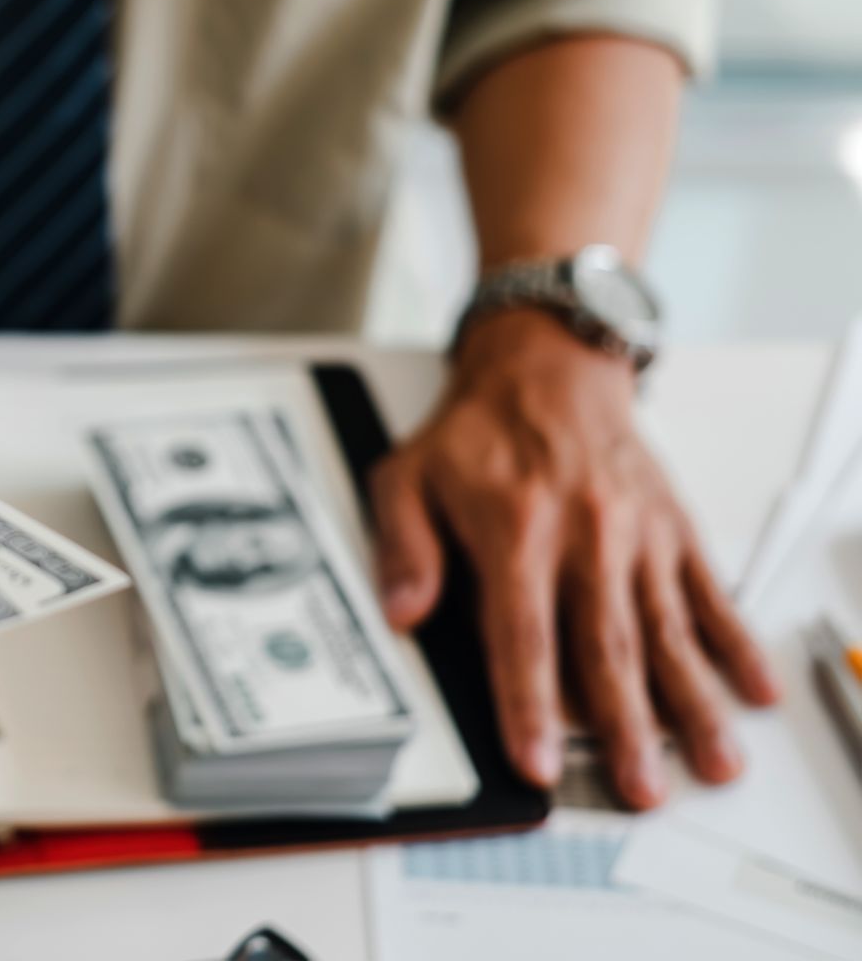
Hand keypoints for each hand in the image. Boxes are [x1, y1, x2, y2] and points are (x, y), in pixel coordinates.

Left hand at [369, 310, 777, 808]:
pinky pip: (708, 593)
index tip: (537, 759)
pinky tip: (753, 690)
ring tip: (713, 761)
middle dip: (626, 726)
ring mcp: (636, 535)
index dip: (528, 702)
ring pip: (665, 631)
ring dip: (691, 701)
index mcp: (515, 530)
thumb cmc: (476, 430)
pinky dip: (734, 644)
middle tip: (640, 788)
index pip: (521, 633)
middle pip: (606, 646)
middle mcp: (583, 535)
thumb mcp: (408, 476)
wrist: (548, 366)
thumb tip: (400, 612)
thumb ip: (402, 547)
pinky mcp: (672, 529)